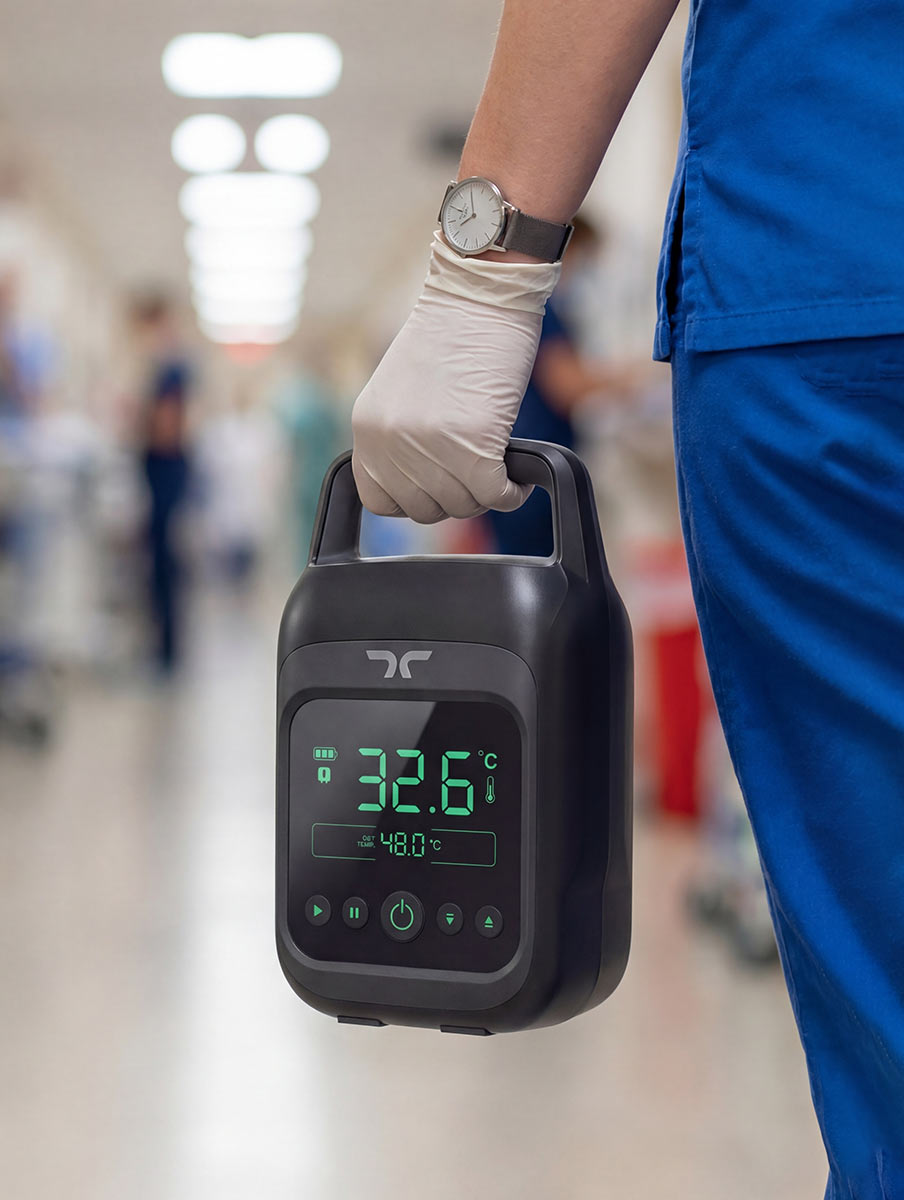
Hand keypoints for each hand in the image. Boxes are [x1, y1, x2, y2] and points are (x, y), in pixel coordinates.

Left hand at [352, 234, 559, 522]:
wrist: (479, 296)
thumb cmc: (449, 337)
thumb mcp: (400, 393)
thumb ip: (400, 439)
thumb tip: (423, 482)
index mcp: (367, 429)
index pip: (380, 501)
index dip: (415, 499)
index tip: (439, 483)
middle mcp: (391, 442)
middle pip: (425, 510)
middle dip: (455, 496)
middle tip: (475, 470)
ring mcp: (430, 446)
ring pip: (463, 506)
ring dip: (485, 493)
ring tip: (496, 463)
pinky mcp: (472, 445)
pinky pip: (494, 496)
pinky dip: (511, 493)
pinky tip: (517, 476)